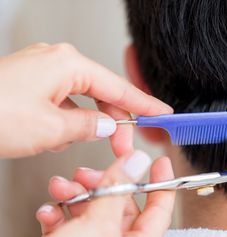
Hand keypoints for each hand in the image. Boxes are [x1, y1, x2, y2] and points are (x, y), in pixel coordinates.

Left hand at [0, 43, 171, 157]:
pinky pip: (60, 99)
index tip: (161, 115)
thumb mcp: (52, 129)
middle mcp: (56, 61)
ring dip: (87, 122)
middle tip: (123, 147)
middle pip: (102, 92)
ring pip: (80, 98)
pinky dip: (66, 119)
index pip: (119, 88)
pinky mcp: (28, 81)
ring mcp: (40, 69)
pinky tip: (59, 135)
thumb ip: (89, 126)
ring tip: (81, 142)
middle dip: (113, 121)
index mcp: (68, 64)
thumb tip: (106, 126)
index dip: (144, 106)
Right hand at [0, 151, 174, 236]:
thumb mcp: (99, 225)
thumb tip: (137, 162)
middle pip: (121, 207)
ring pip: (91, 213)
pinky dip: (58, 214)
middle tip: (91, 172)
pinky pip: (67, 225)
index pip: (159, 212)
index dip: (161, 184)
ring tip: (63, 188)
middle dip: (105, 185)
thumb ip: (119, 188)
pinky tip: (49, 212)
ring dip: (76, 195)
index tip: (159, 163)